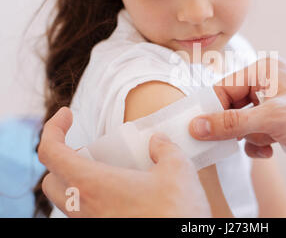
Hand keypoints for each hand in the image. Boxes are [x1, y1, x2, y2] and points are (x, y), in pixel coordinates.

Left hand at [39, 107, 211, 216]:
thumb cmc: (175, 213)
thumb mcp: (178, 170)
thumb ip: (165, 149)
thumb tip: (157, 142)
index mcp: (93, 184)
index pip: (50, 152)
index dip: (53, 128)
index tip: (67, 115)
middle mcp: (84, 207)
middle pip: (51, 179)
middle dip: (62, 158)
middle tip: (89, 149)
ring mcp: (92, 224)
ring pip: (66, 200)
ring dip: (77, 180)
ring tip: (107, 171)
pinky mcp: (104, 231)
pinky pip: (85, 213)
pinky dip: (92, 198)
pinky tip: (121, 193)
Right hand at [189, 57, 285, 180]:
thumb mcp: (270, 118)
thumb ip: (231, 123)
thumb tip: (198, 125)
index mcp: (264, 71)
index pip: (224, 87)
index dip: (211, 109)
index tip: (197, 128)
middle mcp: (268, 85)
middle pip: (231, 106)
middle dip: (232, 126)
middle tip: (224, 141)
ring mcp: (274, 105)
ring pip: (242, 123)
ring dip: (248, 137)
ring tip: (264, 142)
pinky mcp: (280, 124)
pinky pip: (255, 134)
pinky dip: (258, 144)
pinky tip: (272, 149)